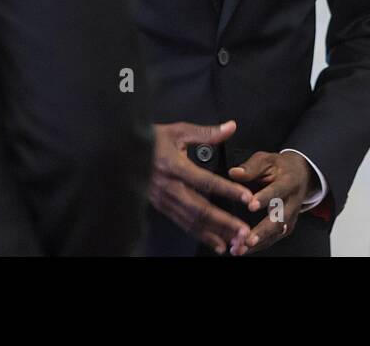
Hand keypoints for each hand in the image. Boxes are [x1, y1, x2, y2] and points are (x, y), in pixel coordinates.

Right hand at [148, 121, 254, 254]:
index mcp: (175, 166)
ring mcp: (164, 201)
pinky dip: (201, 235)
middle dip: (224, 222)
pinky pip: (183, 224)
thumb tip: (231, 127)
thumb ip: (207, 133)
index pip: (205, 181)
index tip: (246, 197)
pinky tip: (216, 242)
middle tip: (244, 231)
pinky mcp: (162, 208)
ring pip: (192, 221)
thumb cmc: (152, 141)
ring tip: (235, 242)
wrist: (122, 153)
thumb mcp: (178, 131)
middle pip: (200, 209)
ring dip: (215, 233)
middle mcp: (169, 187)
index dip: (227, 190)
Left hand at [226, 151, 317, 255]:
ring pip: (276, 233)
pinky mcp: (287, 226)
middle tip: (246, 239)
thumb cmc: (280, 167)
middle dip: (262, 231)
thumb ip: (251, 167)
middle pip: (280, 219)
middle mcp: (293, 202)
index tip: (250, 205)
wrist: (301, 174)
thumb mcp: (267, 159)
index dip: (265, 198)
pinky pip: (273, 239)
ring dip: (258, 243)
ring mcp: (291, 217)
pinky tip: (242, 249)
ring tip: (239, 248)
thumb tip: (234, 173)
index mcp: (289, 181)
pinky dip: (258, 246)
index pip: (278, 191)